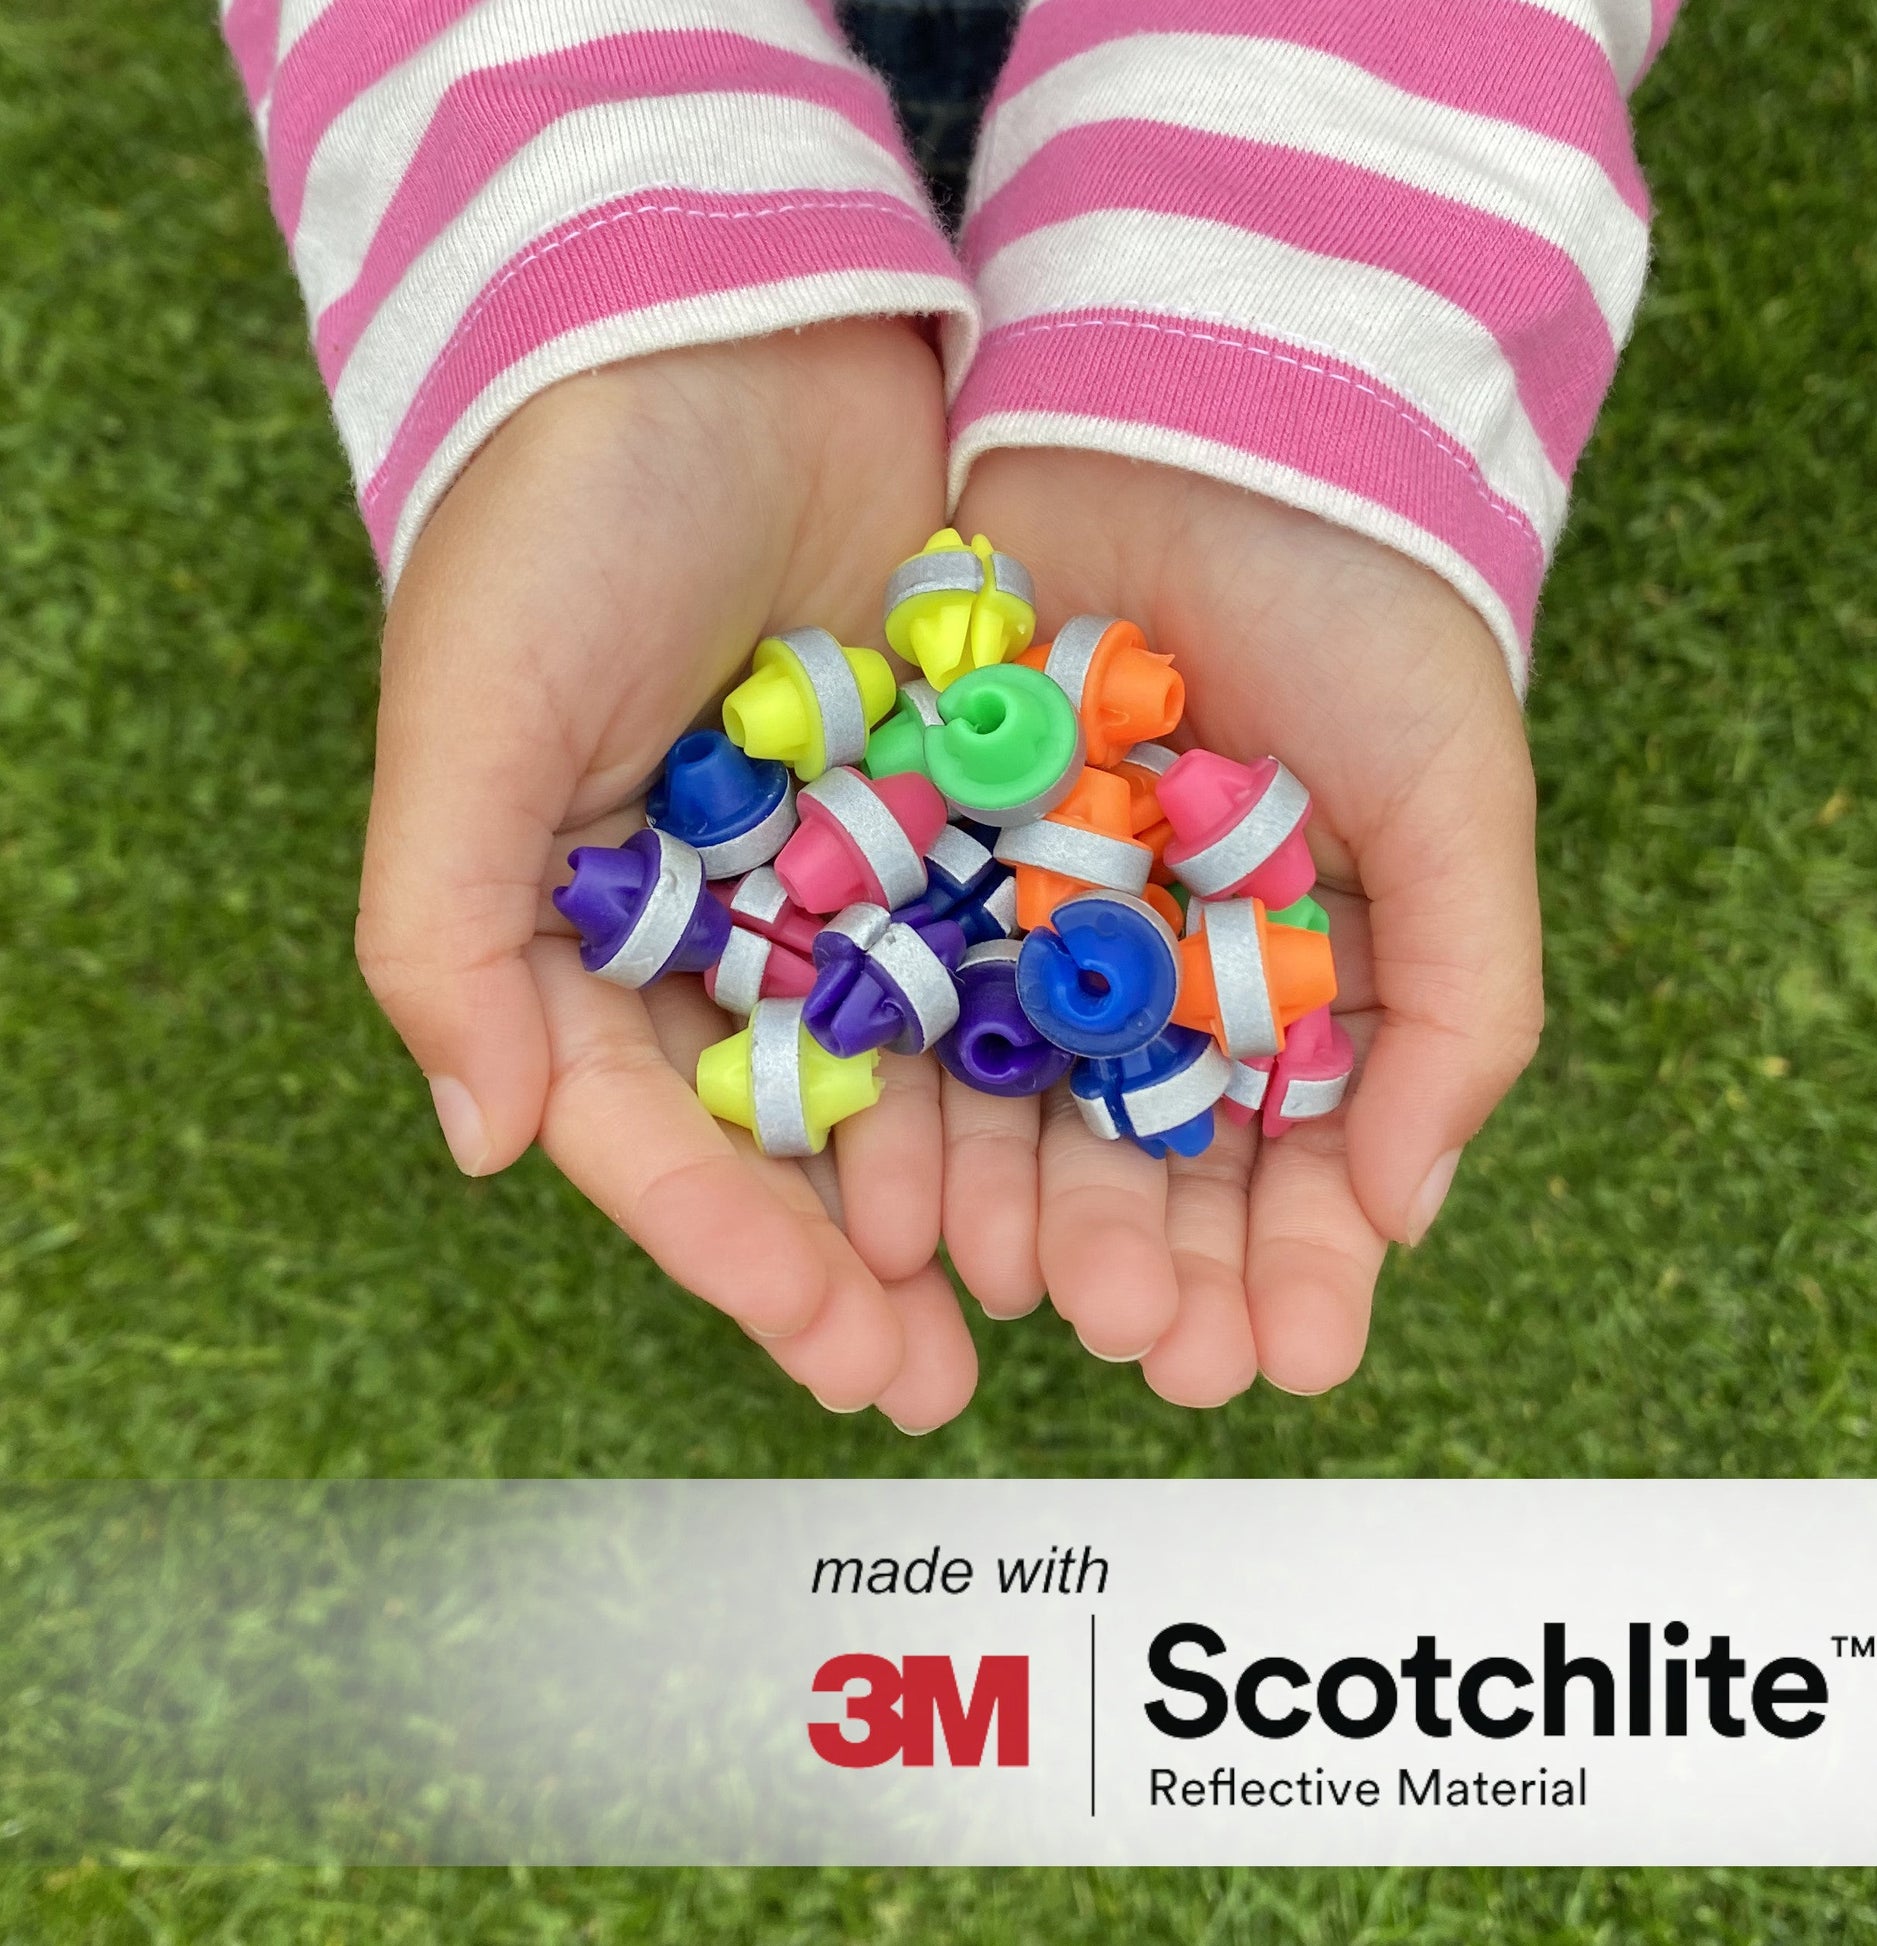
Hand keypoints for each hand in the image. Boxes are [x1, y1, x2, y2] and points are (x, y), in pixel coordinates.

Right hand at [356, 322, 976, 1431]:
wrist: (720, 326)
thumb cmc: (559, 512)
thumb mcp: (465, 713)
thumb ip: (443, 930)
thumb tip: (484, 1147)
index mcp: (586, 926)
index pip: (660, 1129)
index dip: (744, 1251)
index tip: (838, 1352)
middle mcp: (722, 917)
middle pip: (801, 1126)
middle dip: (872, 1260)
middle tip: (943, 1380)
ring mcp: (847, 863)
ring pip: (919, 1059)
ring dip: (983, 1183)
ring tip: (1062, 1295)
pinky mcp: (956, 795)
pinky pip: (1006, 939)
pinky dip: (1052, 1033)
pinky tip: (1116, 1127)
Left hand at [948, 450, 1542, 1404]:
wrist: (1215, 416)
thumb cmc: (1367, 606)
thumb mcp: (1459, 800)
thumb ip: (1463, 1009)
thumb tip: (1409, 1213)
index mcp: (1298, 963)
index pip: (1295, 1149)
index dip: (1293, 1259)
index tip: (1282, 1355)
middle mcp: (1161, 960)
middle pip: (1148, 1146)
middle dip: (1154, 1255)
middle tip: (1155, 1346)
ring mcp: (1040, 915)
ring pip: (1023, 1098)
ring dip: (1029, 1206)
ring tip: (1030, 1290)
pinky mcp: (930, 854)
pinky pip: (914, 998)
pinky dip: (916, 1099)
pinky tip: (915, 1194)